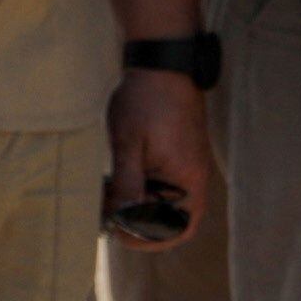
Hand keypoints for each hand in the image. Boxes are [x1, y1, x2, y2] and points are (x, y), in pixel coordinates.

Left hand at [107, 69, 216, 249]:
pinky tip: (118, 179)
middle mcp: (192, 176)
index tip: (120, 231)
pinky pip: (163, 185)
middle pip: (171, 219)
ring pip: (164, 203)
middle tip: (108, 214)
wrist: (162, 62)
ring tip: (109, 196)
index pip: (179, 228)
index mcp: (187, 178)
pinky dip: (142, 189)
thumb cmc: (147, 100)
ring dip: (138, 206)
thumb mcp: (129, 145)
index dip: (151, 239)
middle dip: (139, 223)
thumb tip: (122, 219)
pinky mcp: (178, 154)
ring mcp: (186, 164)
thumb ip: (127, 185)